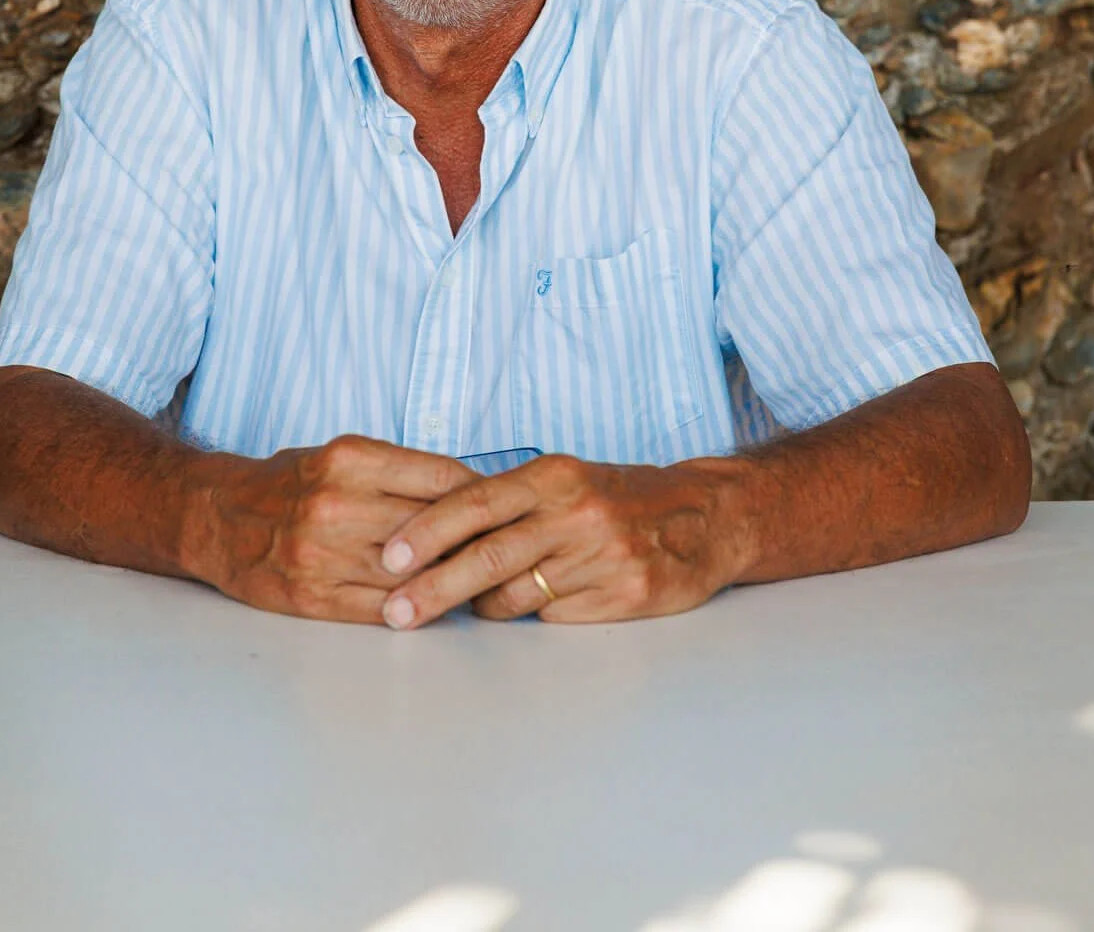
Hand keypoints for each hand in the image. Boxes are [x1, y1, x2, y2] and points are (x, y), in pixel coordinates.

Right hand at [190, 434, 474, 623]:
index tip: (501, 506)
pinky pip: (382, 609)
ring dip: (450, 580)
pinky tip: (433, 604)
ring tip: (477, 580)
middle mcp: (335, 504)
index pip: (440, 477)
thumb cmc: (289, 484)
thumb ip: (397, 471)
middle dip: (472, 540)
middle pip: (433, 528)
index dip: (479, 495)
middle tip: (504, 547)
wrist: (217, 519)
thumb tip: (468, 491)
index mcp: (348, 459)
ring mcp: (322, 555)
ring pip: (413, 573)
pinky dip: (415, 609)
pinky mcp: (312, 598)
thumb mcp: (338, 455)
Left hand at [376, 453, 752, 628]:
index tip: (389, 558)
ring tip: (482, 601)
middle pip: (487, 556)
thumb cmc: (616, 499)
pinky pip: (553, 617)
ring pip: (515, 595)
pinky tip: (548, 600)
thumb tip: (431, 535)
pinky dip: (537, 614)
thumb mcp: (563, 482)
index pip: (475, 502)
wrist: (704, 518)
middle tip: (396, 613)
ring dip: (487, 605)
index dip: (428, 532)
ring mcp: (600, 556)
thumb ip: (506, 504)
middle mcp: (575, 512)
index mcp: (553, 476)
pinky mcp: (623, 595)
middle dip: (434, 588)